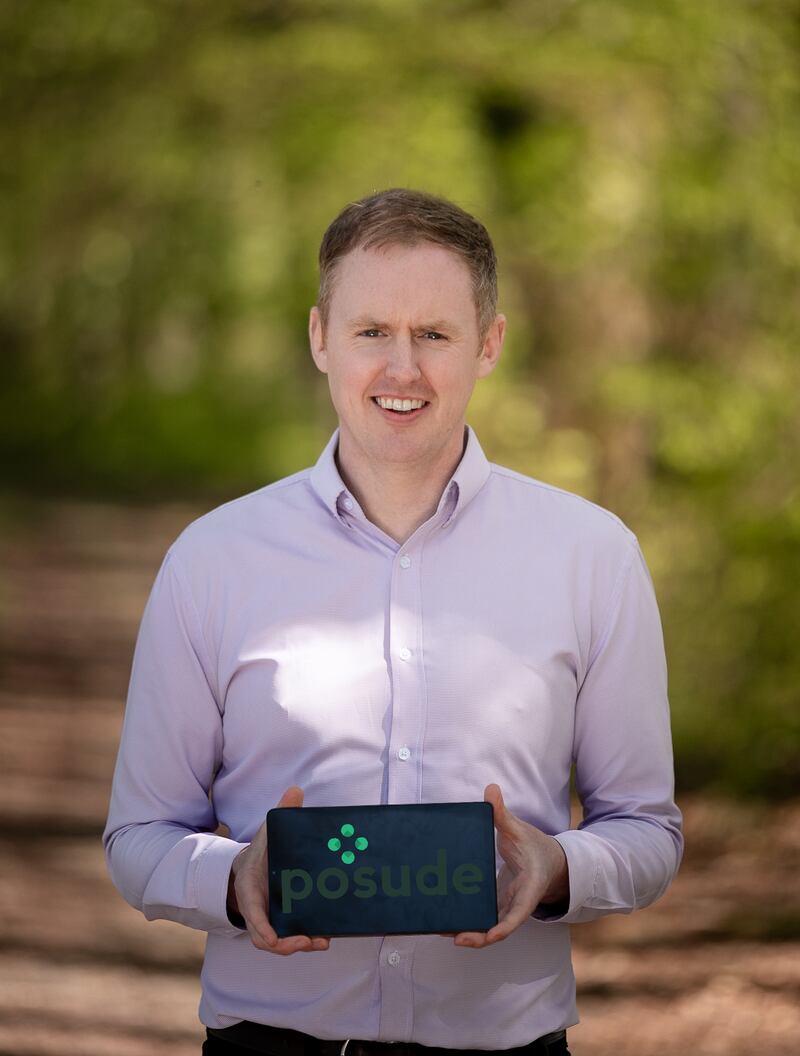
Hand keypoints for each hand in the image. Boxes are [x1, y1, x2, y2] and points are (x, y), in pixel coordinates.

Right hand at [227, 785, 330, 955]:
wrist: (251, 867)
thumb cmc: (261, 852)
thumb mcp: (268, 832)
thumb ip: (281, 813)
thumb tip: (295, 790)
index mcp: (249, 888)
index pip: (252, 911)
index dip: (261, 926)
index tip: (272, 937)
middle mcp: (257, 909)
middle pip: (264, 937)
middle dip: (285, 943)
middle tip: (308, 940)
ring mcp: (268, 918)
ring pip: (277, 942)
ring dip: (297, 945)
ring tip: (321, 941)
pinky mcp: (281, 921)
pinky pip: (288, 936)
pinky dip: (304, 940)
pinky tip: (325, 936)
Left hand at [451, 783, 568, 948]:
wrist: (548, 861)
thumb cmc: (534, 846)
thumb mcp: (520, 829)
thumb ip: (502, 813)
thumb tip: (491, 789)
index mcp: (528, 889)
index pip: (517, 915)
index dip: (503, 927)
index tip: (489, 935)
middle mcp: (517, 904)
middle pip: (498, 928)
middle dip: (478, 937)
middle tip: (454, 936)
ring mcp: (506, 907)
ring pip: (488, 927)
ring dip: (468, 932)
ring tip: (440, 930)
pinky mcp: (497, 905)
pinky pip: (482, 917)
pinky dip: (467, 921)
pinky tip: (445, 919)